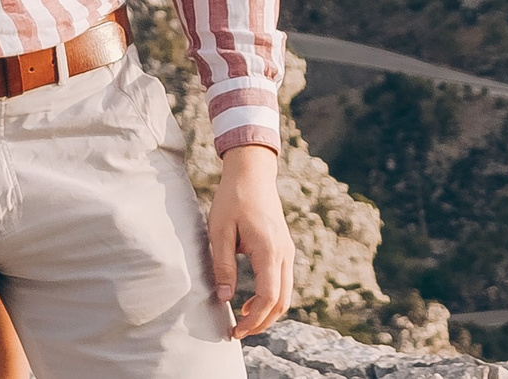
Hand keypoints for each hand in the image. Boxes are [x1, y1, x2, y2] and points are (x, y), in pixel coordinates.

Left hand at [206, 143, 292, 338]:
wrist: (252, 173)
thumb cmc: (232, 199)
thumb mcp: (219, 231)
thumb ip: (223, 265)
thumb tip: (225, 298)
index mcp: (268, 250)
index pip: (268, 297)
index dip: (253, 320)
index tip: (234, 332)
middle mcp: (284, 253)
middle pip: (282, 302)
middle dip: (261, 323)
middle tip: (238, 334)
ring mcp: (287, 250)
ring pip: (286, 294)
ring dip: (267, 312)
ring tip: (242, 322)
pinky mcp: (284, 248)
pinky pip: (283, 281)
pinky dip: (271, 298)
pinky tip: (250, 302)